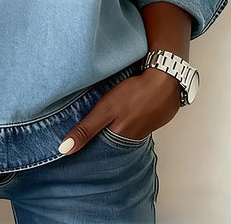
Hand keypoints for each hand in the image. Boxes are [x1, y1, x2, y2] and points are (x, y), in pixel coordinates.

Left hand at [58, 67, 181, 154]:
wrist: (166, 79)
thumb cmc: (134, 93)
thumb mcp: (105, 110)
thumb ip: (86, 129)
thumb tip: (64, 150)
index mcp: (121, 138)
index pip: (100, 148)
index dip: (88, 144)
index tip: (75, 144)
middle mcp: (134, 137)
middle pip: (113, 139)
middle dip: (101, 135)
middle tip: (87, 129)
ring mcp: (146, 127)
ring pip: (125, 129)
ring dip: (116, 125)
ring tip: (106, 117)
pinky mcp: (153, 116)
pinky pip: (137, 120)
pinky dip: (129, 117)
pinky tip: (125, 109)